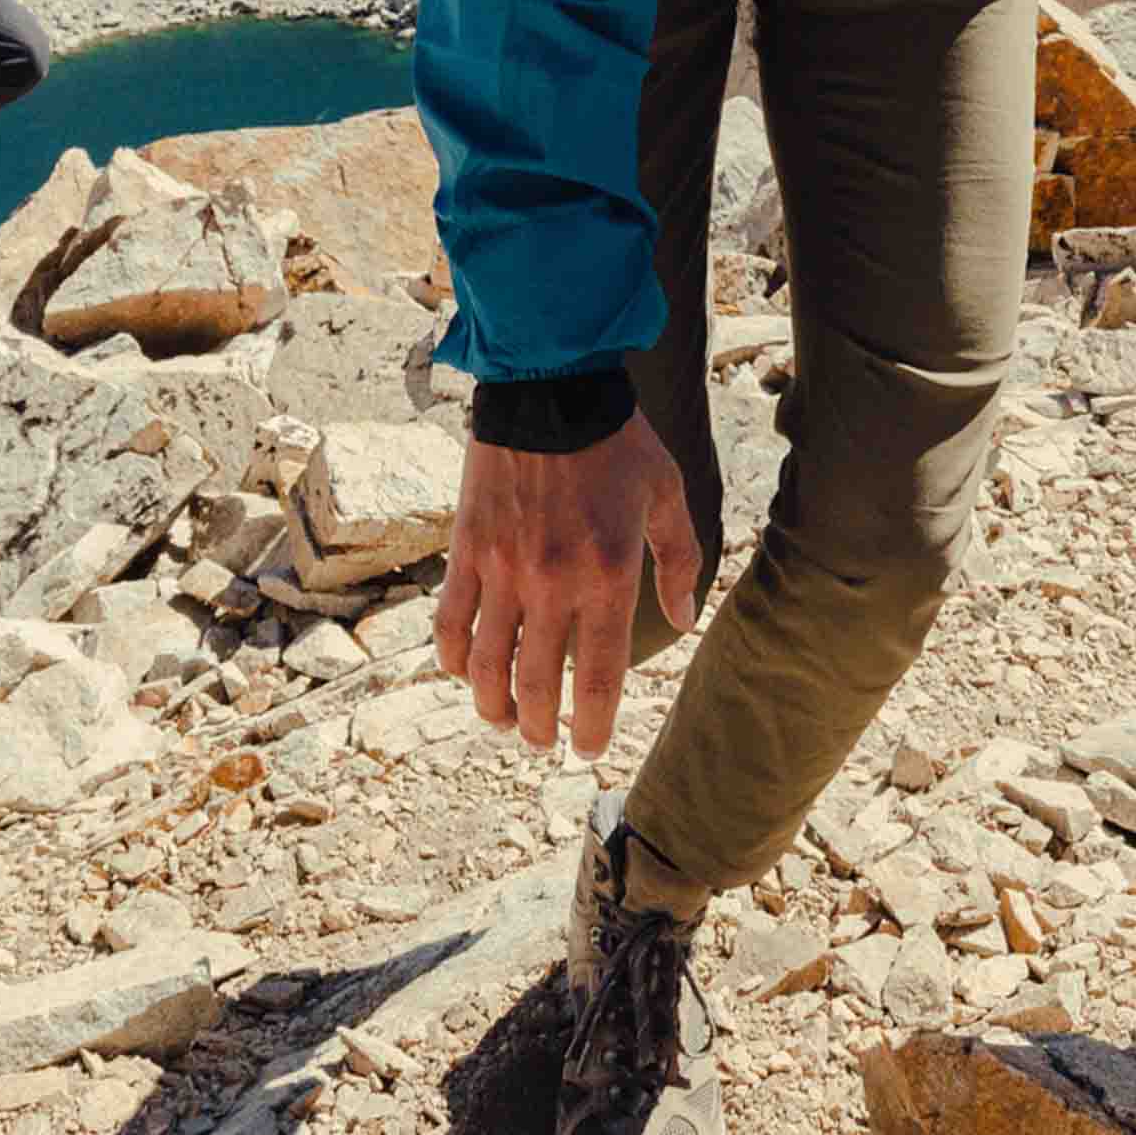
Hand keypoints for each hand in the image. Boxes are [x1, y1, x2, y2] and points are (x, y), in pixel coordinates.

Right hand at [435, 412, 700, 756]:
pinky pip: (451, 620)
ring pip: (487, 666)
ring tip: (504, 720)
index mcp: (607, 575)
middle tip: (545, 739)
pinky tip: (461, 671)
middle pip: (537, 687)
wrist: (548, 386)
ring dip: (493, 706)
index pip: (597, 681)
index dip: (591, 728)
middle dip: (541, 727)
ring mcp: (503, 568)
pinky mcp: (468, 550)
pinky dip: (452, 657)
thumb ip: (681, 561)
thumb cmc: (616, 441)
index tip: (588, 748)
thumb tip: (684, 620)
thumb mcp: (666, 494)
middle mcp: (552, 582)